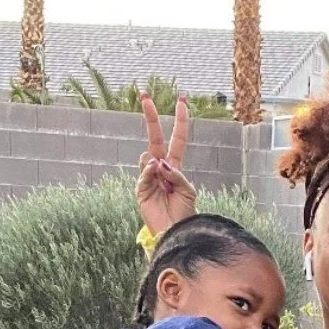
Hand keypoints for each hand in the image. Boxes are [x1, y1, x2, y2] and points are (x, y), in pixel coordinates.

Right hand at [136, 95, 196, 237]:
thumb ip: (177, 175)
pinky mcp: (140, 188)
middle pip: (155, 138)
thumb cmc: (185, 213)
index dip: (180, 121)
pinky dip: (151, 173)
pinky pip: (145, 172)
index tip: (182, 101)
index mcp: (175, 167)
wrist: (175, 232)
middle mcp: (160, 168)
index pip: (177, 139)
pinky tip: (156, 177)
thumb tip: (157, 162)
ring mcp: (149, 177)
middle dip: (151, 117)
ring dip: (160, 166)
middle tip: (145, 96)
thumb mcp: (188, 191)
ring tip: (167, 185)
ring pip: (149, 156)